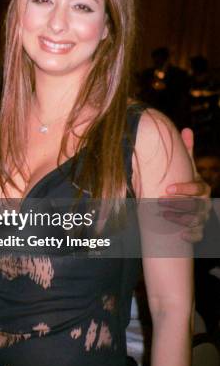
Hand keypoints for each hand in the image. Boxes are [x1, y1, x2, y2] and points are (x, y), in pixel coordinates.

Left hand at [160, 128, 210, 242]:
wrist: (188, 200)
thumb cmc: (185, 182)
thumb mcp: (187, 167)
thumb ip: (187, 151)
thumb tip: (186, 129)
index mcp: (202, 187)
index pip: (197, 188)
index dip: (184, 188)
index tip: (167, 188)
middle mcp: (204, 203)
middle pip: (196, 205)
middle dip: (179, 204)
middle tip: (160, 203)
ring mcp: (202, 217)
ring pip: (197, 220)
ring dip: (181, 219)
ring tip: (164, 216)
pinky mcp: (197, 228)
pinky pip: (198, 235)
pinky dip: (191, 236)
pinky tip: (181, 236)